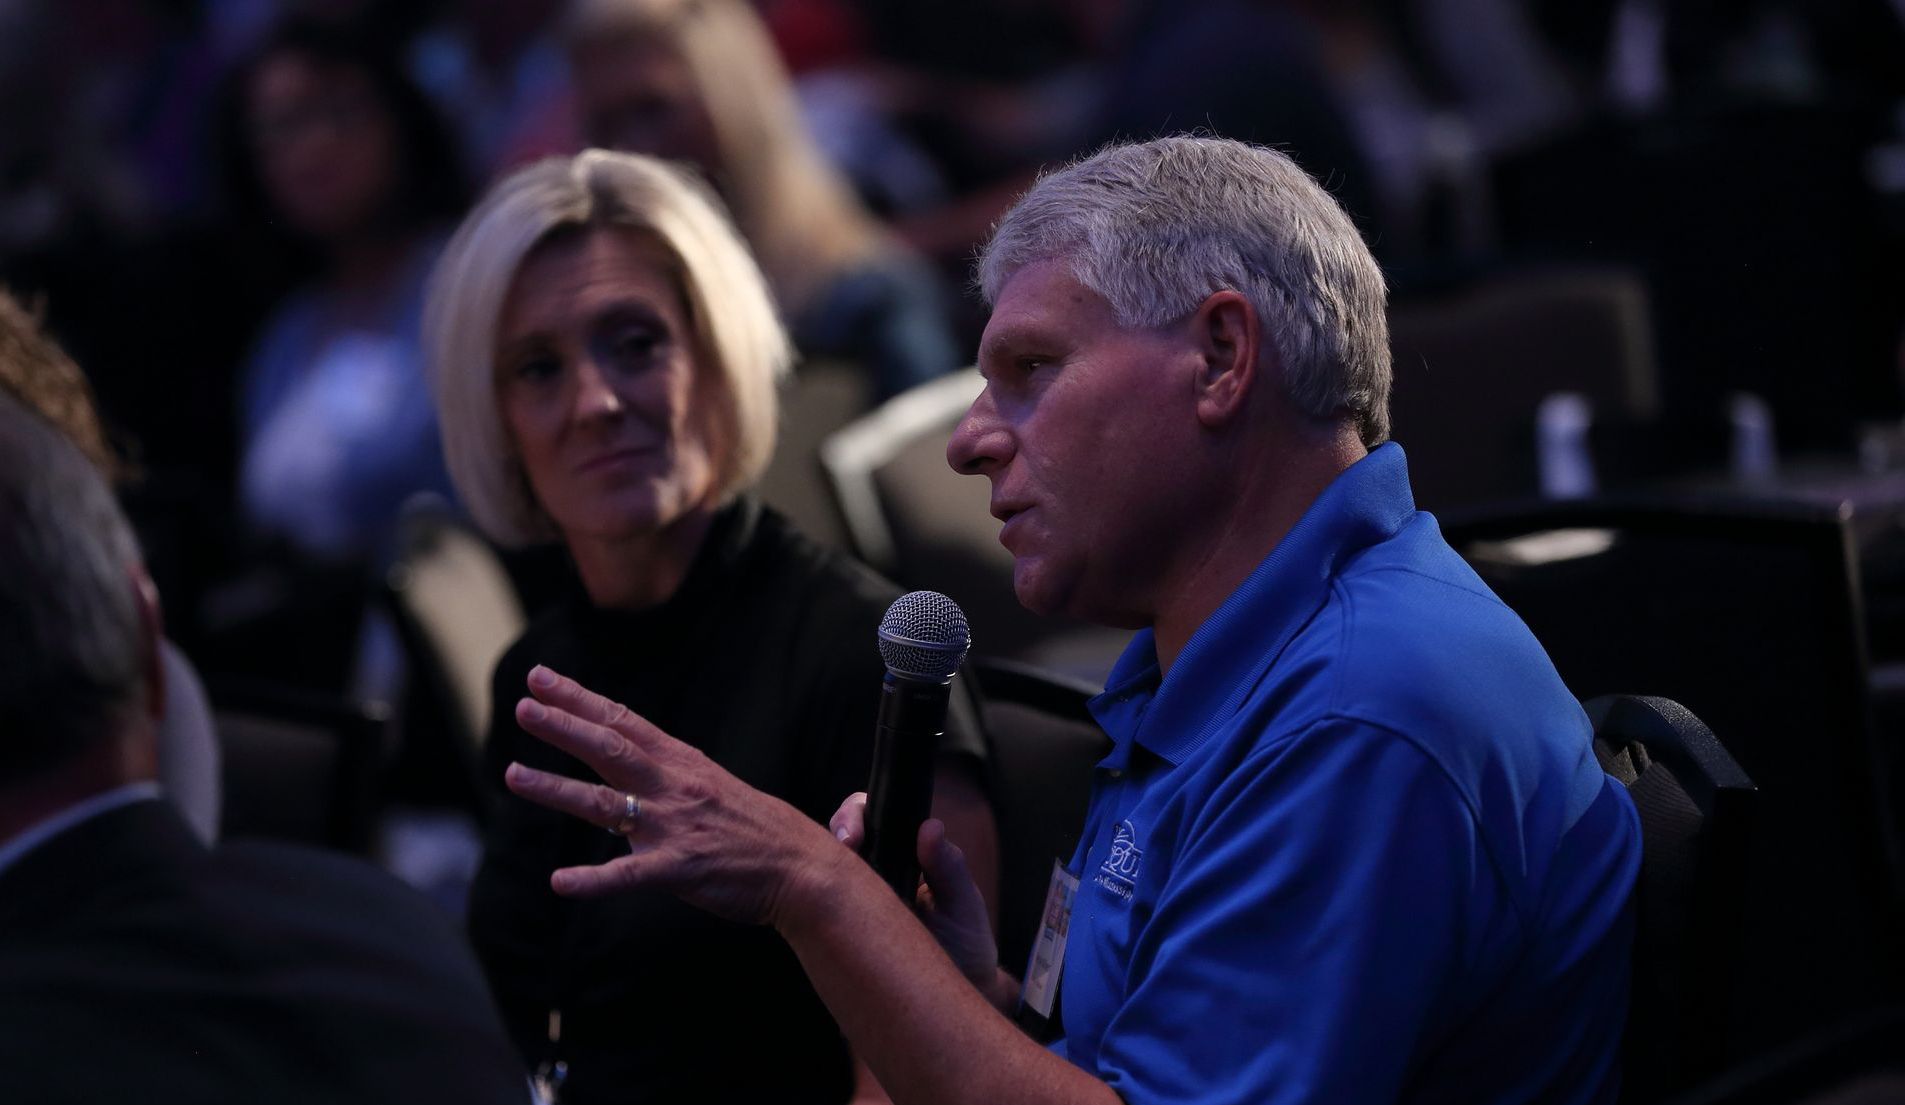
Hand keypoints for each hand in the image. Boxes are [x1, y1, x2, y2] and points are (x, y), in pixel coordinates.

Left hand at [503, 665, 845, 928]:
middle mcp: (674, 786)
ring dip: (555, 789)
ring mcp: (675, 826)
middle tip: (522, 708)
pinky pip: (629, 875)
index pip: (623, 721)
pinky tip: (561, 883)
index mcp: (682, 763)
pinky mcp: (681, 868)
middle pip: (610, 748)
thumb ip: (670, 770)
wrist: (803, 867)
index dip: (579, 699)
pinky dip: (594, 881)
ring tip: (512, 776)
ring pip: (604, 803)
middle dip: (563, 726)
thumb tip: (634, 755)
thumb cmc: (757, 828)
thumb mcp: (713, 783)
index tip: (541, 679)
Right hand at [830, 795, 998, 988]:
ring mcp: (851, 898)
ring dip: (816, 869)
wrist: (952, 1003)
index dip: (854, 817)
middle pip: (837, 835)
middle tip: (842, 851)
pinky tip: (813, 913)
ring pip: (820, 869)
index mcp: (904, 854)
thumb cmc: (964, 946)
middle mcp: (873, 869)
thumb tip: (930, 826)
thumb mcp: (962, 906)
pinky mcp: (835, 928)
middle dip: (832, 835)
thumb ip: (949, 867)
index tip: (853, 838)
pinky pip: (814, 909)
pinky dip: (808, 906)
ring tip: (823, 882)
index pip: (871, 817)